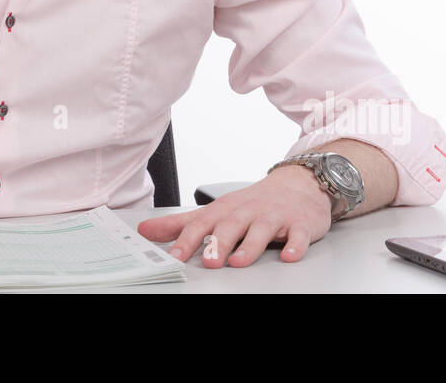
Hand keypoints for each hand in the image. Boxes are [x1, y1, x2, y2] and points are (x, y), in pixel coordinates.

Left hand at [136, 166, 334, 266]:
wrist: (298, 183)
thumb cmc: (252, 202)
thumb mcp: (215, 210)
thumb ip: (180, 224)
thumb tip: (146, 231)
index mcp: (225, 210)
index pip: (201, 225)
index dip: (186, 240)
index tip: (174, 256)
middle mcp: (247, 212)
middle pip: (231, 226)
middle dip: (219, 243)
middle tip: (209, 261)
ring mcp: (274, 217)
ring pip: (262, 231)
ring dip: (250, 246)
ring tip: (238, 261)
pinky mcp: (299, 224)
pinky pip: (298, 235)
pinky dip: (294, 245)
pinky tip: (288, 256)